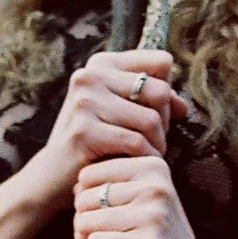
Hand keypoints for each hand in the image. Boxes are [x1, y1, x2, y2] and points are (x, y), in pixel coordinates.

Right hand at [27, 50, 187, 213]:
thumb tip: (184, 106)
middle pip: (160, 91)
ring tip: (146, 155)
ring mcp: (84, 102)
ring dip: (157, 144)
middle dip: (164, 123)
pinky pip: (136, 143)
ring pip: (151, 120)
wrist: (53, 176)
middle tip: (153, 142)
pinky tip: (136, 165)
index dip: (166, 93)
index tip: (154, 115)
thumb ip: (154, 103)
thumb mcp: (122, 114)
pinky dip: (144, 157)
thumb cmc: (94, 142)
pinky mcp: (84, 130)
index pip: (161, 63)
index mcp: (101, 63)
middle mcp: (89, 75)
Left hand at [72, 156, 220, 238]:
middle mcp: (156, 186)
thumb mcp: (147, 203)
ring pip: (86, 222)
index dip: (82, 202)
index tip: (94, 226)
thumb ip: (117, 188)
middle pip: (84, 199)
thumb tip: (75, 185)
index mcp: (154, 167)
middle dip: (80, 228)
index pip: (89, 174)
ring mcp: (153, 215)